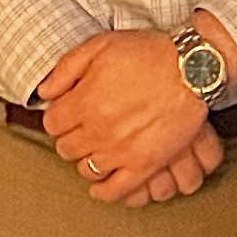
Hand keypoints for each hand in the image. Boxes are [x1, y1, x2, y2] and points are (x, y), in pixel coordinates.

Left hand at [36, 29, 215, 204]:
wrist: (192, 68)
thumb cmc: (149, 53)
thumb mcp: (101, 45)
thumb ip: (66, 69)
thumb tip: (44, 92)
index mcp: (84, 103)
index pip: (52, 123)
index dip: (58, 116)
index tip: (68, 111)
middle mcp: (98, 131)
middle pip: (66, 148)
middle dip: (70, 137)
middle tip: (83, 128)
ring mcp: (121, 151)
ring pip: (87, 169)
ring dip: (87, 159)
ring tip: (96, 149)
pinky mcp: (145, 164)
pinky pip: (116, 189)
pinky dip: (104, 191)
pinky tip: (100, 187)